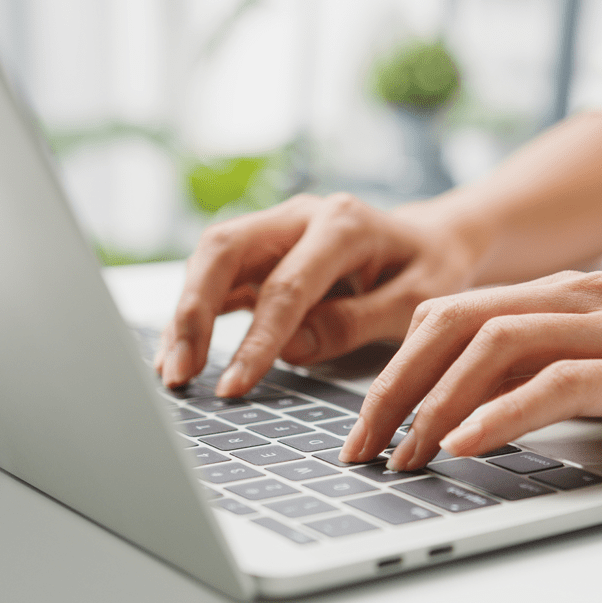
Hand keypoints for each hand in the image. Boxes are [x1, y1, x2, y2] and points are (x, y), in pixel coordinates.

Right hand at [154, 193, 477, 396]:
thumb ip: (355, 322)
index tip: (234, 386)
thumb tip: (289, 349)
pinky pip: (218, 276)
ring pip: (211, 260)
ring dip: (185, 314)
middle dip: (194, 313)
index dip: (257, 340)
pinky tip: (178, 354)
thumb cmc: (430, 270)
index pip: (287, 285)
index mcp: (343, 223)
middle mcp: (300, 216)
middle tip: (180, 373)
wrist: (430, 241)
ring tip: (171, 372)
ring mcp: (277, 229)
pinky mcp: (264, 250)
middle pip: (225, 250)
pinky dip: (195, 314)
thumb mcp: (416, 300)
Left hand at [340, 270, 601, 469]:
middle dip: (395, 387)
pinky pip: (559, 382)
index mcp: (564, 293)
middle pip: (454, 325)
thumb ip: (553, 364)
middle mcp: (579, 298)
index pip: (452, 315)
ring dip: (437, 403)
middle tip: (363, 446)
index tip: (368, 423)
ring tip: (404, 454)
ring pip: (495, 347)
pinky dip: (504, 412)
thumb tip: (482, 409)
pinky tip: (468, 444)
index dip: (396, 368)